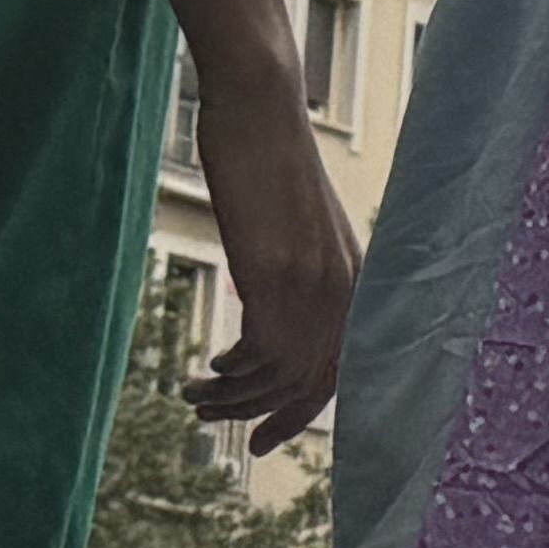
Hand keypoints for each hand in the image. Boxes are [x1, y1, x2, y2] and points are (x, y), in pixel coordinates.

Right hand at [187, 50, 360, 451]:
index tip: (264, 439)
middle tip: (217, 424)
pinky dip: (229, 374)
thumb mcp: (290, 226)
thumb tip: (257, 304)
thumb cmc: (267, 158)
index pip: (339, 370)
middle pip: (310, 384)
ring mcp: (314, 285)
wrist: (259, 108)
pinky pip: (258, 354)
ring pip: (280, 375)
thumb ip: (289, 270)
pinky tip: (204, 371)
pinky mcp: (276, 275)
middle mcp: (344, 289)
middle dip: (263, 416)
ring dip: (232, 398)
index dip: (301, 412)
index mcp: (355, 279)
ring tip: (193, 398)